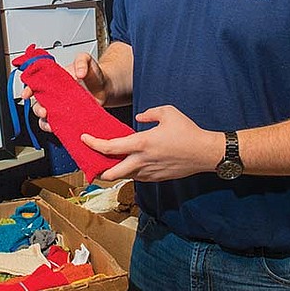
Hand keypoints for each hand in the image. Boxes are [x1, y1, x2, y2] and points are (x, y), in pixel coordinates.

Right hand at [23, 52, 108, 132]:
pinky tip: (62, 127)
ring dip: (45, 122)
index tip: (27, 93)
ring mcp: (61, 108)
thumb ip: (81, 61)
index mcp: (53, 80)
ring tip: (52, 123)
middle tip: (44, 110)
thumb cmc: (93, 73)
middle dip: (37, 109)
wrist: (106, 87)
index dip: (28, 89)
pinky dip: (57, 128)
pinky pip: (58, 125)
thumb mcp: (87, 60)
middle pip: (37, 104)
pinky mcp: (69, 118)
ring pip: (44, 118)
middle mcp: (54, 95)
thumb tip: (79, 72)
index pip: (35, 84)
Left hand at [81, 106, 223, 181]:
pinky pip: (137, 177)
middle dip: (97, 171)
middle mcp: (142, 161)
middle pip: (111, 173)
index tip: (84, 139)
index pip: (110, 147)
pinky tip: (128, 164)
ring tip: (106, 163)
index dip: (93, 143)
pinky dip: (129, 172)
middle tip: (89, 164)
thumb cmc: (188, 131)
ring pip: (124, 177)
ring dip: (113, 172)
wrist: (206, 153)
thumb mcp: (167, 112)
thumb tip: (138, 118)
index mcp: (142, 143)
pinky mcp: (157, 178)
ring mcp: (150, 173)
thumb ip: (149, 113)